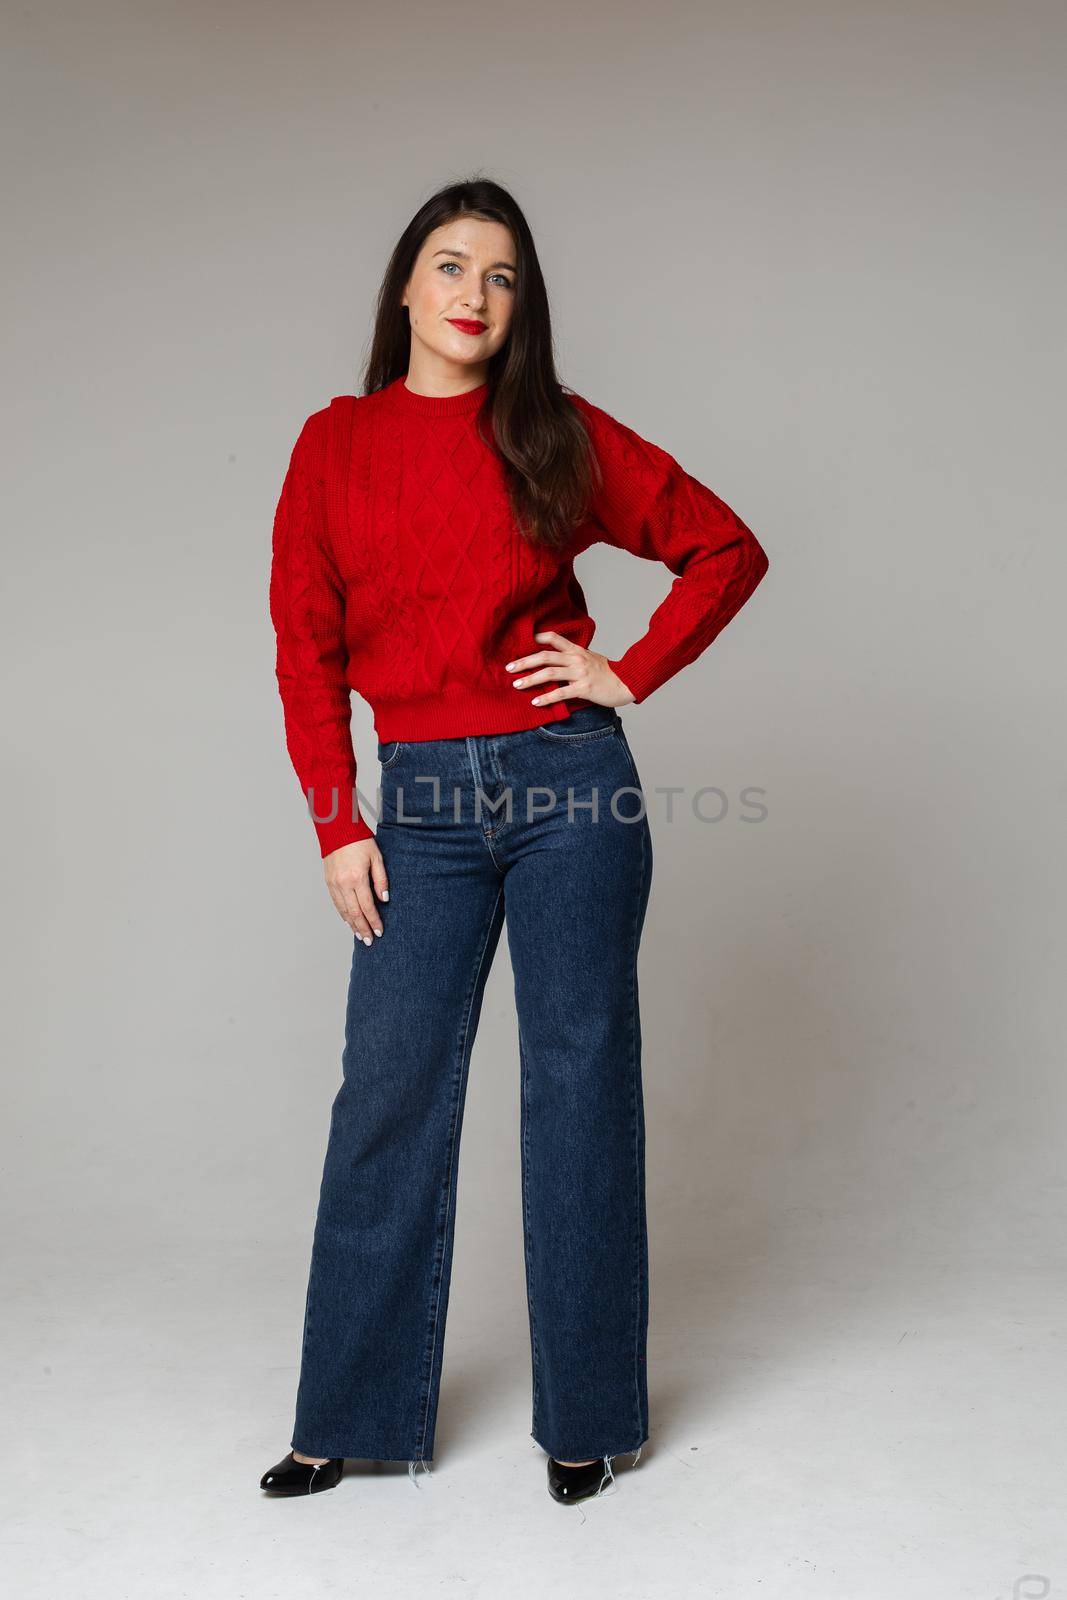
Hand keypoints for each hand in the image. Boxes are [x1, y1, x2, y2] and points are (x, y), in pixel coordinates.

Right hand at [323, 837, 389, 943]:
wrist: (338, 830)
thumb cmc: (360, 841)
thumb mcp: (377, 857)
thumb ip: (381, 879)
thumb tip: (384, 899)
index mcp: (357, 878)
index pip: (367, 906)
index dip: (374, 921)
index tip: (380, 931)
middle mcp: (343, 883)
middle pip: (354, 913)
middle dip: (363, 928)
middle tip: (370, 941)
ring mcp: (333, 883)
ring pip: (343, 910)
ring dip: (352, 924)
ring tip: (360, 935)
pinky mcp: (328, 881)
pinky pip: (336, 902)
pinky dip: (343, 914)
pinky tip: (348, 921)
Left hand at [504, 631, 634, 708]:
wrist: (626, 682)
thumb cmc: (606, 672)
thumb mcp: (590, 658)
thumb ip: (573, 657)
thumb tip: (554, 660)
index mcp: (577, 650)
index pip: (553, 638)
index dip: (536, 638)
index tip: (520, 643)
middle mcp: (576, 659)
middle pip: (545, 656)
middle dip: (524, 662)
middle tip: (509, 667)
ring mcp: (580, 673)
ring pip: (549, 673)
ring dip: (530, 679)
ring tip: (517, 684)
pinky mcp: (584, 689)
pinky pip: (561, 692)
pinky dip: (546, 697)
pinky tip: (536, 701)